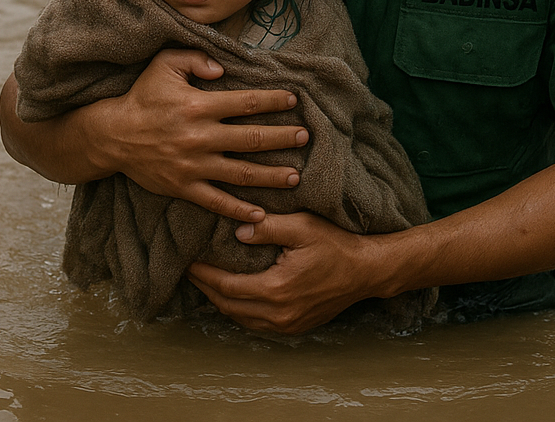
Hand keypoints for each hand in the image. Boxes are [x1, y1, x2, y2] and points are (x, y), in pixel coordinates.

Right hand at [101, 49, 309, 222]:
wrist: (112, 135)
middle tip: (305, 137)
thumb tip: (222, 69)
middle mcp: (201, 137)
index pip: (247, 103)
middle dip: (282, 138)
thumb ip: (195, 59)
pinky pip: (217, 202)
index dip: (273, 101)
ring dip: (272, 175)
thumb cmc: (142, 97)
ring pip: (242, 174)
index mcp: (199, 106)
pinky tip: (261, 214)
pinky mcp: (184, 187)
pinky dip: (239, 210)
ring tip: (296, 176)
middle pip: (252, 139)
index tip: (294, 100)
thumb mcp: (164, 65)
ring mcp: (194, 165)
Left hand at [187, 212, 379, 333]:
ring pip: (241, 318)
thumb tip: (238, 231)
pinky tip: (236, 295)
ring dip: (222, 301)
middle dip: (206, 289)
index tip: (188, 262)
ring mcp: (287, 324)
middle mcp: (278, 314)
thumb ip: (269, 226)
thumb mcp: (302, 226)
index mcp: (275, 289)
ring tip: (208, 281)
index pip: (226, 287)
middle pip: (228, 306)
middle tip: (191, 271)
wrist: (366, 271)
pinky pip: (257, 324)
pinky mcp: (295, 327)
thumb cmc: (336, 245)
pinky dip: (241, 310)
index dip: (204, 275)